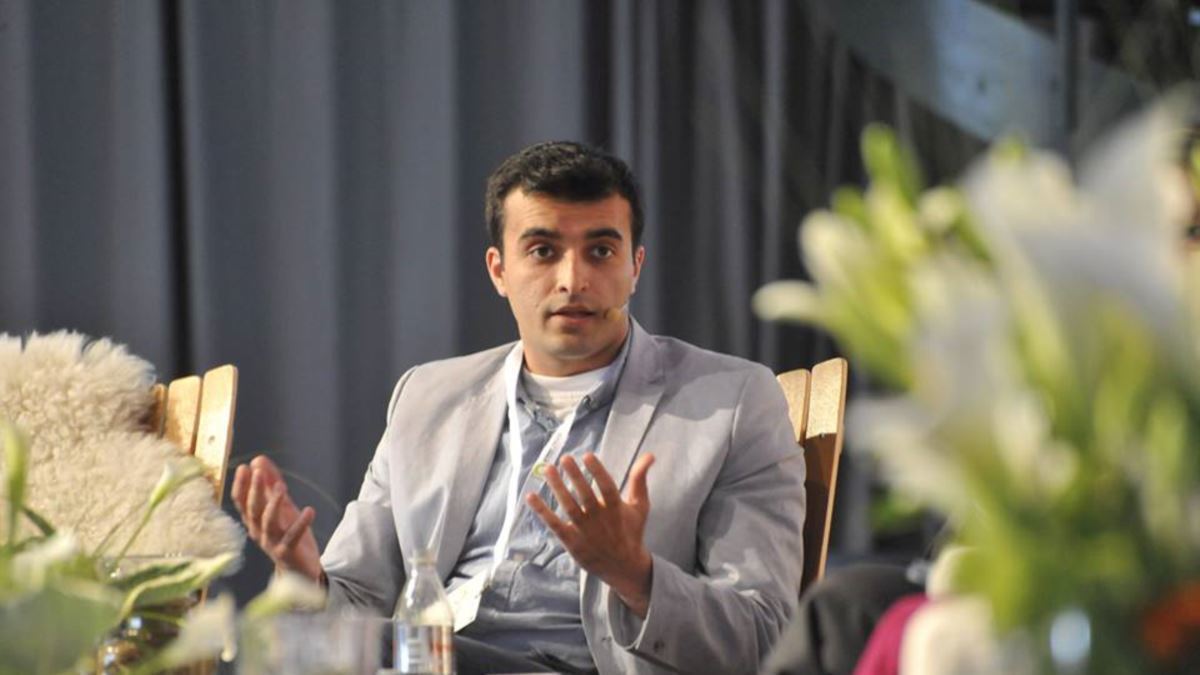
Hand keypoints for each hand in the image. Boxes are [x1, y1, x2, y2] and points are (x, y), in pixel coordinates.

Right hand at [231, 455, 322, 583]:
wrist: (300, 568)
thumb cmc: (287, 533)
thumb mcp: (281, 505)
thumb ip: (272, 483)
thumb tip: (259, 459)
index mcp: (253, 520)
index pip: (241, 502)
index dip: (242, 485)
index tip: (244, 467)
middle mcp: (258, 531)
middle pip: (253, 509)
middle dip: (255, 490)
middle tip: (258, 471)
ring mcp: (271, 543)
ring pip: (268, 522)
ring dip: (274, 504)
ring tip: (282, 487)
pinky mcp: (287, 553)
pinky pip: (293, 537)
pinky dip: (301, 523)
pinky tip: (309, 510)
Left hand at [527, 452, 655, 617]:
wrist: (624, 567)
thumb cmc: (631, 531)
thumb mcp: (640, 506)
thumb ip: (640, 479)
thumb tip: (649, 455)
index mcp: (617, 509)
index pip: (607, 487)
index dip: (598, 471)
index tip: (588, 455)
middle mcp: (600, 520)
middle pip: (585, 495)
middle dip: (575, 476)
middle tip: (564, 458)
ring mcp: (584, 531)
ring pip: (569, 506)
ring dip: (557, 488)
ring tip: (548, 469)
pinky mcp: (571, 541)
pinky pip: (554, 524)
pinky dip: (542, 511)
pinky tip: (531, 496)